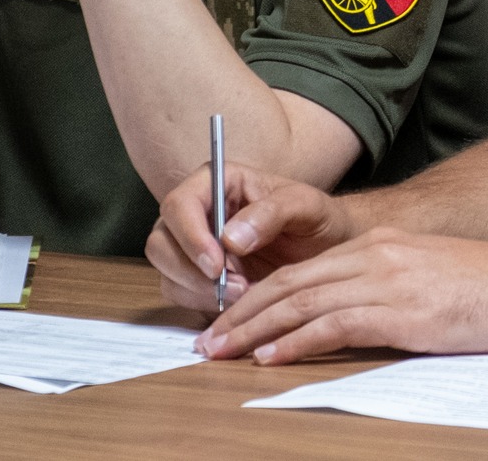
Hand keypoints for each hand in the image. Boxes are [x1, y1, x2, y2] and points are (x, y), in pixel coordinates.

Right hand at [146, 162, 358, 312]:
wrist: (326, 250)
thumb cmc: (316, 219)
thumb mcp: (305, 206)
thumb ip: (272, 212)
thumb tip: (230, 238)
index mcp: (217, 182)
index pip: (179, 204)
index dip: (190, 235)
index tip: (217, 264)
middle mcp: (197, 212)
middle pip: (161, 241)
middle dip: (190, 271)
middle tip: (233, 287)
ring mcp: (192, 245)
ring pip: (166, 271)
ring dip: (197, 291)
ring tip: (242, 294)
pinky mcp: (196, 276)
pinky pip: (179, 293)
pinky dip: (201, 304)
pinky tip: (236, 303)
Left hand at [196, 230, 487, 363]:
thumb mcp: (428, 280)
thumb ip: (386, 292)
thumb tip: (347, 323)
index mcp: (378, 246)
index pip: (300, 270)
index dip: (256, 296)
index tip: (226, 320)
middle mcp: (375, 256)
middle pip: (289, 283)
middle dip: (240, 313)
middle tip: (205, 340)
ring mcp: (389, 281)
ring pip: (302, 302)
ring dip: (254, 329)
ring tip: (220, 351)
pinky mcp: (404, 311)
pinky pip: (336, 324)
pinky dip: (296, 340)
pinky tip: (270, 355)